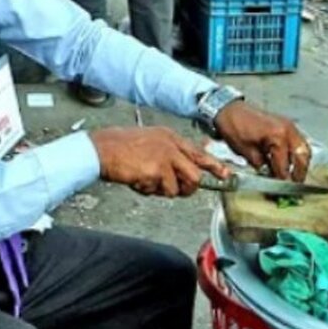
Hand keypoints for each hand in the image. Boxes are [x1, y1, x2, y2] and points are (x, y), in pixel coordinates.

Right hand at [90, 127, 230, 196]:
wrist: (101, 149)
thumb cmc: (120, 148)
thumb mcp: (150, 143)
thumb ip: (168, 155)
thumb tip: (181, 174)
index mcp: (170, 137)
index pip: (198, 153)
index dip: (214, 166)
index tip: (226, 174)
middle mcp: (171, 146)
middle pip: (194, 175)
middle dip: (187, 188)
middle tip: (174, 190)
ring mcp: (164, 157)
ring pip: (178, 187)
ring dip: (162, 190)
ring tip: (146, 181)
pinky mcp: (156, 170)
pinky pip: (160, 191)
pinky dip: (149, 191)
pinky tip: (138, 181)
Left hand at [214, 102, 310, 180]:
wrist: (229, 109)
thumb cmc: (234, 127)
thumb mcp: (247, 152)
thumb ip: (263, 167)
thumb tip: (272, 179)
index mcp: (278, 136)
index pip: (284, 166)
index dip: (283, 181)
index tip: (281, 192)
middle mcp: (288, 130)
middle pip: (302, 157)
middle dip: (299, 174)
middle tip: (293, 186)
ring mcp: (289, 125)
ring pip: (304, 149)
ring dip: (301, 164)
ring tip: (294, 176)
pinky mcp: (286, 124)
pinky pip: (298, 141)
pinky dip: (297, 153)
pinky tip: (291, 162)